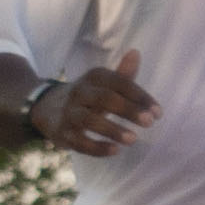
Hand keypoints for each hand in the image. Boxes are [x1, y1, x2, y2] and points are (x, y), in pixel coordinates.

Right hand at [40, 51, 157, 157]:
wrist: (47, 107)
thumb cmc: (88, 95)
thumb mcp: (104, 83)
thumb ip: (123, 74)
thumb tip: (136, 53)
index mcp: (94, 77)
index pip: (119, 83)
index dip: (140, 96)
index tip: (158, 112)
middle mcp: (80, 92)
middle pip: (104, 99)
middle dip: (128, 110)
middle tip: (149, 123)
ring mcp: (68, 113)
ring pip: (88, 120)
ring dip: (112, 130)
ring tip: (133, 139)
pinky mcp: (62, 132)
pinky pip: (78, 141)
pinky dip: (96, 147)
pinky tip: (115, 151)